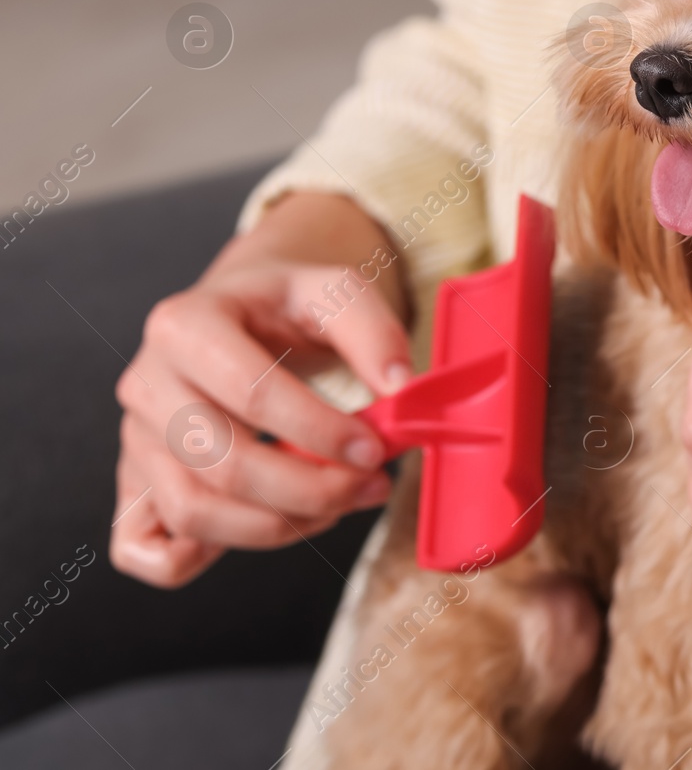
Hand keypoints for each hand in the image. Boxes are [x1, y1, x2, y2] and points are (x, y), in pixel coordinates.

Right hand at [111, 193, 410, 587]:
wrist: (243, 311)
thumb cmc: (285, 307)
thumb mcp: (333, 291)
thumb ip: (372, 332)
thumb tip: (399, 386)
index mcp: (184, 325)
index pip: (253, 393)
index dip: (320, 432)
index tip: (374, 450)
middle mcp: (146, 384)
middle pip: (222, 464)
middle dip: (310, 490)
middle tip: (369, 486)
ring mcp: (134, 439)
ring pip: (192, 512)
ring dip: (277, 526)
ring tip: (336, 504)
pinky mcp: (134, 483)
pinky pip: (145, 548)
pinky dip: (196, 558)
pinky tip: (261, 526)